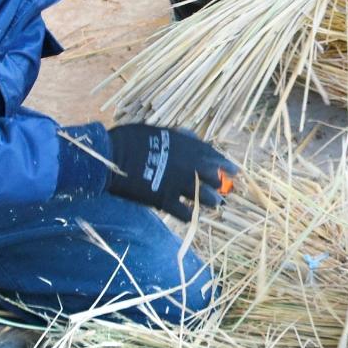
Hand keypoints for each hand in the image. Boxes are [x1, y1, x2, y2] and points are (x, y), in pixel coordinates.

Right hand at [105, 123, 236, 220]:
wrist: (113, 156)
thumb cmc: (131, 138)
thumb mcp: (159, 131)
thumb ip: (178, 137)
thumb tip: (191, 137)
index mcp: (187, 146)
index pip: (214, 156)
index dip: (225, 164)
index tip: (234, 170)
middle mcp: (188, 165)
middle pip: (214, 179)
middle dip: (221, 185)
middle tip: (225, 191)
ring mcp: (178, 184)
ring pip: (204, 197)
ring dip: (211, 201)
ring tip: (215, 205)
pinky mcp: (165, 200)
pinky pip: (184, 213)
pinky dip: (189, 215)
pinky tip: (191, 216)